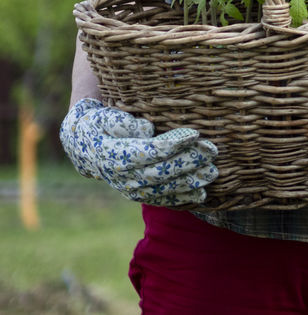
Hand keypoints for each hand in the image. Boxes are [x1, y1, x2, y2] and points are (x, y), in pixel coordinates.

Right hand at [59, 98, 217, 206]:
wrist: (85, 148)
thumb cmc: (100, 125)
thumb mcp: (105, 116)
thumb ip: (124, 122)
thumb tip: (147, 130)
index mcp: (114, 155)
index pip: (148, 151)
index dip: (173, 144)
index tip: (194, 134)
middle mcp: (122, 177)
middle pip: (160, 171)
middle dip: (188, 162)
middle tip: (212, 150)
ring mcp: (131, 189)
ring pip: (163, 189)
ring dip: (190, 182)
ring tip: (212, 172)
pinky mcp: (139, 195)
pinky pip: (161, 199)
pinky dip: (181, 198)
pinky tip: (202, 194)